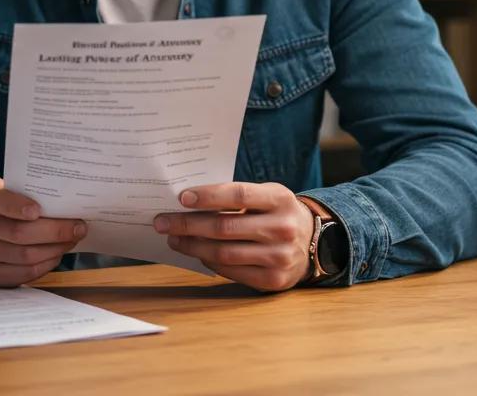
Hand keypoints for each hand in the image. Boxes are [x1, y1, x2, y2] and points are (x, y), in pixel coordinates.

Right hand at [0, 177, 86, 286]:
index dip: (17, 206)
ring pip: (25, 255)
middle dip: (54, 232)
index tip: (38, 210)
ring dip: (54, 249)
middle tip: (78, 228)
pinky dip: (46, 264)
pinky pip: (24, 272)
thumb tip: (70, 203)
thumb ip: (33, 192)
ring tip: (71, 241)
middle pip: (18, 232)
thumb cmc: (10, 202)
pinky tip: (57, 254)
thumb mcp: (14, 188)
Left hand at [153, 182, 313, 291]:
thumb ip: (236, 196)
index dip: (208, 196)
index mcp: (280, 199)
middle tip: (162, 221)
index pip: (238, 195)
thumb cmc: (277, 213)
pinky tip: (196, 252)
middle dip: (187, 225)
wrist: (314, 242)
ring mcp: (279, 257)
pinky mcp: (273, 280)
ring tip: (173, 238)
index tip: (181, 197)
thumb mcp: (266, 196)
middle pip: (225, 228)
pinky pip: (231, 271)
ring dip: (192, 246)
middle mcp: (283, 228)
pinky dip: (209, 261)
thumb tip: (187, 201)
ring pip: (224, 253)